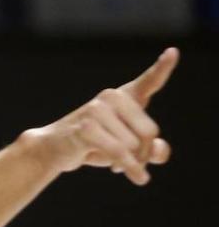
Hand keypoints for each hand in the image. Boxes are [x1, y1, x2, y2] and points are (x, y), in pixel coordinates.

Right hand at [24, 47, 177, 185]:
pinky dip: (128, 167)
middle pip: (149, 131)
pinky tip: (131, 175)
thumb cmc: (92, 145)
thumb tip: (159, 150)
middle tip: (135, 163)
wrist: (53, 149)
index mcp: (123, 97)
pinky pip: (119, 151)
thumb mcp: (127, 148)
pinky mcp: (85, 127)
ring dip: (132, 163)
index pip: (148, 82)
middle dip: (145, 153)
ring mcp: (97, 110)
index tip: (173, 52)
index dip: (163, 67)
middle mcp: (111, 98)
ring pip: (135, 145)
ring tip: (119, 167)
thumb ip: (150, 149)